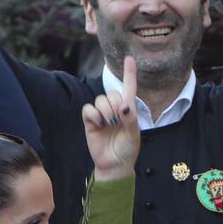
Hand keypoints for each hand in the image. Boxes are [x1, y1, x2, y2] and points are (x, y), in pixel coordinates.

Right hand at [83, 57, 140, 180]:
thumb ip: (131, 119)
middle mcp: (114, 109)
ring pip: (100, 99)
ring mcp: (101, 115)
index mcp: (128, 109)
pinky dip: (94, 114)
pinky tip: (99, 124)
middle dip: (116, 104)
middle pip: (112, 93)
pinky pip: (88, 108)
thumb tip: (124, 106)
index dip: (129, 73)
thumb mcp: (134, 134)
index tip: (129, 58)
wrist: (115, 165)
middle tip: (118, 119)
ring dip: (106, 110)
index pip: (129, 87)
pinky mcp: (90, 122)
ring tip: (109, 124)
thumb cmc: (128, 149)